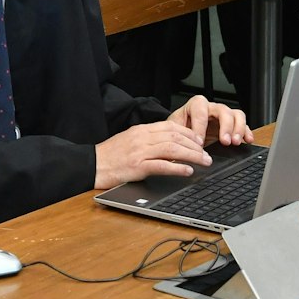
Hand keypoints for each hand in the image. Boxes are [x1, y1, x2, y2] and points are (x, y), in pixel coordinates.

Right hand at [93, 121, 211, 190]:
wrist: (91, 164)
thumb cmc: (110, 155)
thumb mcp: (129, 141)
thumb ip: (148, 140)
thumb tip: (168, 144)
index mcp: (141, 130)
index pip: (171, 126)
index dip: (189, 133)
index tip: (199, 141)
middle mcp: (142, 138)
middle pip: (175, 137)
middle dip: (195, 145)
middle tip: (207, 154)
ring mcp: (140, 151)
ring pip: (172, 149)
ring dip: (192, 156)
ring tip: (204, 162)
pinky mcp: (137, 166)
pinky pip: (162, 165)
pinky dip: (177, 168)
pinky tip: (188, 171)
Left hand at [168, 95, 253, 146]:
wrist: (182, 133)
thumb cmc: (178, 129)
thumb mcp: (174, 130)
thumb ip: (179, 135)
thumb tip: (184, 146)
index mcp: (195, 106)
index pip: (200, 111)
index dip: (200, 127)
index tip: (199, 142)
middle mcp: (211, 108)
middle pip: (223, 110)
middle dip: (225, 126)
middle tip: (224, 141)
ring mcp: (223, 115)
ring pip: (236, 115)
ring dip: (238, 129)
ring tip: (235, 142)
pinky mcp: (231, 125)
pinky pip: (243, 124)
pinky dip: (247, 132)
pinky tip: (247, 140)